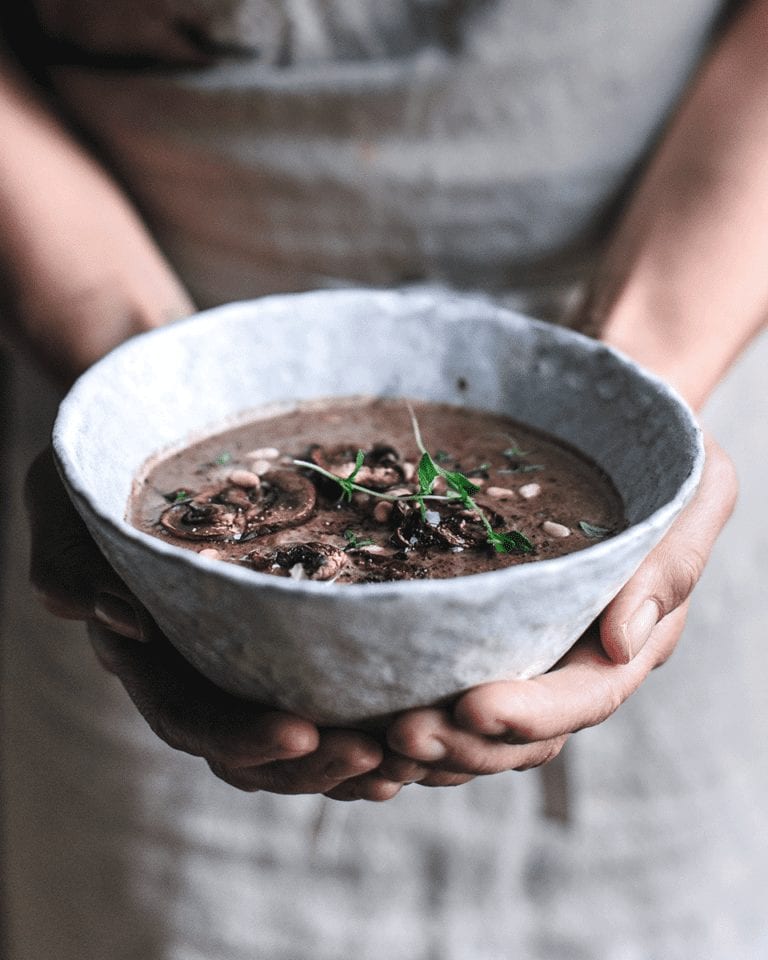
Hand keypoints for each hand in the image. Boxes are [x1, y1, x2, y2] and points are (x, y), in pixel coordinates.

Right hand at [26, 448, 388, 797]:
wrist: (151, 446)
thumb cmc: (105, 474)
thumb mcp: (73, 500)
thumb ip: (70, 561)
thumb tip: (109, 617)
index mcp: (148, 655)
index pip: (188, 716)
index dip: (240, 737)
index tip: (300, 732)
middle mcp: (198, 672)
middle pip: (249, 751)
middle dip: (311, 764)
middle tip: (374, 754)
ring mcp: (244, 665)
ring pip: (294, 743)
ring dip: (349, 762)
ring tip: (408, 760)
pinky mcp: (289, 645)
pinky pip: (328, 704)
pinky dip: (368, 728)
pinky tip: (415, 732)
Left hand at [372, 435, 735, 786]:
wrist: (604, 422)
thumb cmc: (657, 452)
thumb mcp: (695, 488)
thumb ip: (671, 564)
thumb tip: (623, 643)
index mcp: (625, 637)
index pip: (583, 695)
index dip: (531, 712)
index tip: (474, 707)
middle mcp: (570, 657)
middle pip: (521, 732)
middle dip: (464, 743)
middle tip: (402, 734)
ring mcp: (520, 651)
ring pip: (476, 730)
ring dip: (429, 746)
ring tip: (375, 741)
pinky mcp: (473, 633)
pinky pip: (441, 691)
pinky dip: (403, 717)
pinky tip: (360, 720)